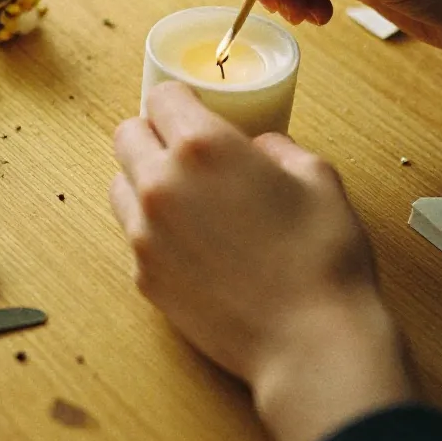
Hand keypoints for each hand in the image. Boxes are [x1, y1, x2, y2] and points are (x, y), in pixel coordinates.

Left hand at [111, 82, 412, 440]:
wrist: (311, 343)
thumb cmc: (322, 257)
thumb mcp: (317, 177)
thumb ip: (277, 147)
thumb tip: (257, 147)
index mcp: (201, 147)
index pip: (161, 97)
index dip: (179, 101)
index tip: (192, 110)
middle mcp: (161, 183)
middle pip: (127, 135)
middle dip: (153, 135)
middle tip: (183, 151)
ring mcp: (144, 232)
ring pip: (120, 184)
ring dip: (144, 181)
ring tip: (184, 198)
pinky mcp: (143, 274)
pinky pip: (133, 234)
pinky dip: (153, 230)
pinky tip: (191, 245)